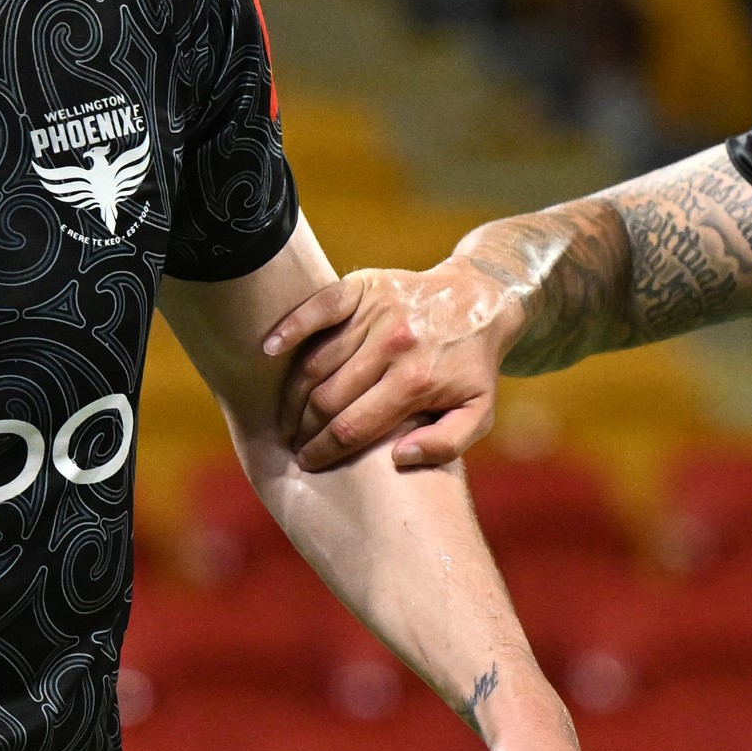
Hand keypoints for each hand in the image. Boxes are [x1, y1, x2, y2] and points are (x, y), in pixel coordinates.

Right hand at [261, 260, 514, 472]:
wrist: (483, 300)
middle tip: (293, 443)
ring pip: (316, 361)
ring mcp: (376, 313)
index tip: (307, 463)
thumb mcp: (478, 413)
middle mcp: (394, 345)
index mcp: (417, 382)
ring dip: (293, 394)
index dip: (323, 451)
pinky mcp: (365, 287)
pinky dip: (290, 328)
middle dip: (304, 429)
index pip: (353, 427)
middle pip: (327, 398)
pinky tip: (268, 349)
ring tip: (285, 417)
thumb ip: (445, 445)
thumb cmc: (473, 366)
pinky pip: (318, 308)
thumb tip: (398, 458)